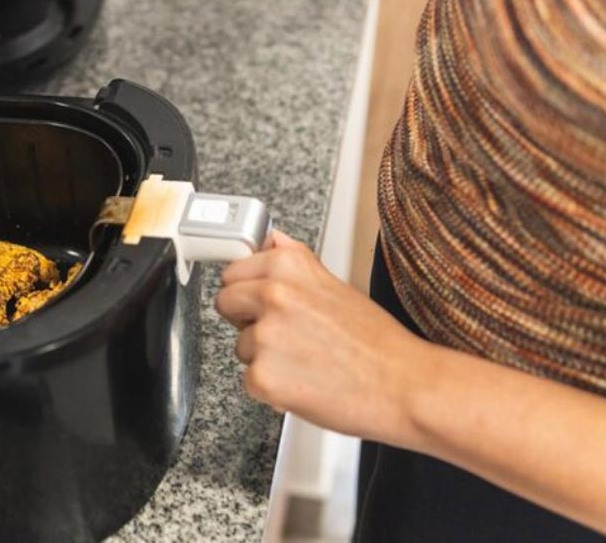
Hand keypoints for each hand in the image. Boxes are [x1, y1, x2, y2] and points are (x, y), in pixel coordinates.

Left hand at [214, 231, 431, 444]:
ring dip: (264, 357)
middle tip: (286, 335)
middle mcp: (272, 294)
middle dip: (246, 321)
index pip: (232, 272)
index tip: (263, 303)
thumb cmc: (377, 342)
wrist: (405, 385)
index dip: (248, 292)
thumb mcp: (334, 283)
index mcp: (287, 266)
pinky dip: (271, 388)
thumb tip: (270, 240)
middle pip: (224, 304)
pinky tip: (304, 382)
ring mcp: (264, 336)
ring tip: (306, 360)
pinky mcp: (262, 377)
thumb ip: (294, 262)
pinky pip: (249, 380)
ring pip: (240, 345)